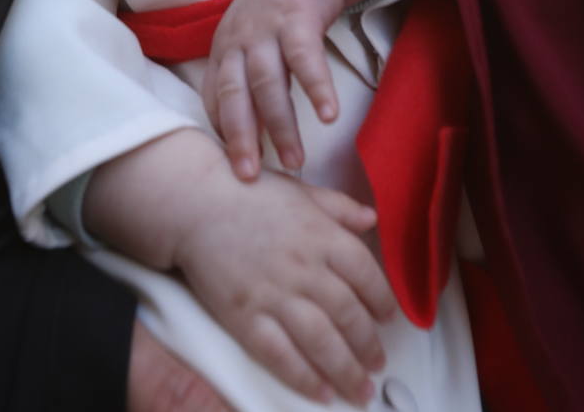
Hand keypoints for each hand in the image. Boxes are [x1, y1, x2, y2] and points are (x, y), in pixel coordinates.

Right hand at [86, 129, 392, 407]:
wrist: (195, 203)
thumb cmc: (250, 193)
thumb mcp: (300, 192)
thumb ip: (339, 207)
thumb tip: (373, 221)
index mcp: (321, 235)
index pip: (366, 274)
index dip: (382, 301)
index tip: (388, 319)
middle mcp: (304, 267)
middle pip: (348, 315)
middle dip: (368, 345)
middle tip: (378, 364)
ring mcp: (274, 295)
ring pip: (321, 342)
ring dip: (346, 371)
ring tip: (360, 390)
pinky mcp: (245, 317)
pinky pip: (280, 355)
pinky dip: (304, 378)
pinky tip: (321, 393)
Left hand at [202, 0, 383, 180]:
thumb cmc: (269, 18)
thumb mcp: (243, 47)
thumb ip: (240, 87)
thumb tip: (241, 142)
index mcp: (223, 53)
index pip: (213, 99)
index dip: (221, 134)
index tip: (231, 170)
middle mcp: (238, 42)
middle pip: (234, 94)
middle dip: (240, 138)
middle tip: (250, 178)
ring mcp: (266, 29)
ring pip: (267, 81)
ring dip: (280, 124)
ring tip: (295, 162)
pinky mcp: (297, 17)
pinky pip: (305, 57)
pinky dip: (316, 87)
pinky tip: (328, 116)